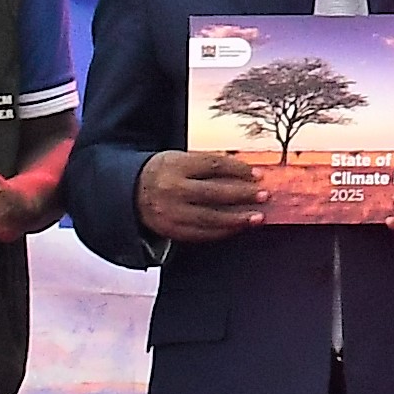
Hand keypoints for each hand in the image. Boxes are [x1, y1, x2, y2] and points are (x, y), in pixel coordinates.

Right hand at [138, 148, 264, 245]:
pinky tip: (237, 227)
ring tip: (258, 217)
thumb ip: (208, 166)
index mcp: (175, 165)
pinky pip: (202, 233)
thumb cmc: (163, 172)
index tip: (257, 174)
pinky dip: (222, 231)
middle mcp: (172, 189)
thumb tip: (245, 174)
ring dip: (237, 218)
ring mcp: (171, 212)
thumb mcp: (180, 160)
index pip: (213, 165)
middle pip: (214, 193)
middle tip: (263, 196)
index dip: (238, 170)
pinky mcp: (171, 229)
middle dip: (242, 195)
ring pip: (210, 217)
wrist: (130, 192)